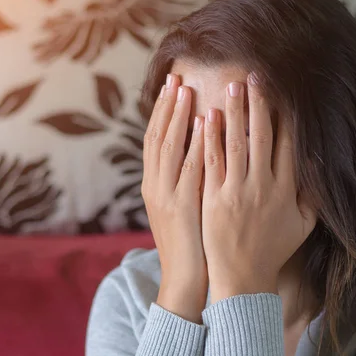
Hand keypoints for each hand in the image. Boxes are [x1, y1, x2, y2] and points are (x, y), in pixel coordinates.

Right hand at [142, 74, 207, 322]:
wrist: (185, 277)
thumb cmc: (189, 243)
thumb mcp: (179, 208)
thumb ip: (182, 180)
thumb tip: (195, 151)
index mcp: (153, 185)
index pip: (153, 140)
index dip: (160, 112)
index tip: (170, 87)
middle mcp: (154, 185)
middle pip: (156, 137)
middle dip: (165, 106)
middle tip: (174, 77)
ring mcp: (165, 194)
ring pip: (167, 146)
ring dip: (176, 116)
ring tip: (185, 88)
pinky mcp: (181, 205)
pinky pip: (188, 167)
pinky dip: (193, 142)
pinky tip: (202, 121)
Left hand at [201, 74, 316, 301]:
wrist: (242, 277)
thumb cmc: (272, 250)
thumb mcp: (303, 225)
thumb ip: (312, 195)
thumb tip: (317, 165)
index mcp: (286, 190)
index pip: (288, 144)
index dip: (285, 116)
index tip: (281, 92)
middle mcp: (263, 187)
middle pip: (262, 137)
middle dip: (258, 104)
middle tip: (254, 77)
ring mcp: (236, 192)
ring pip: (235, 144)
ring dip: (233, 114)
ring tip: (231, 87)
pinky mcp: (213, 198)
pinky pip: (211, 163)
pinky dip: (209, 140)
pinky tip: (205, 118)